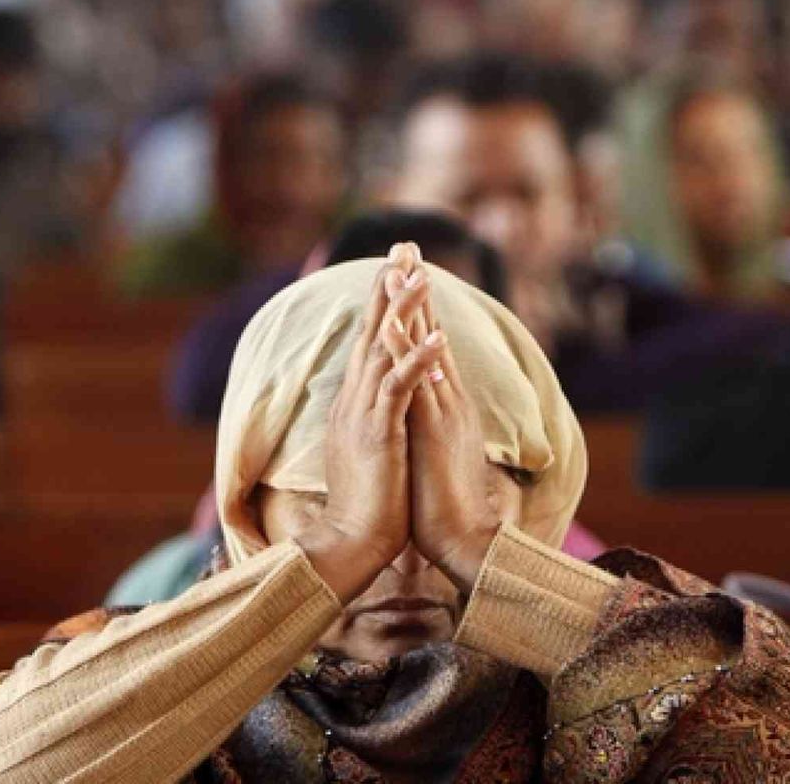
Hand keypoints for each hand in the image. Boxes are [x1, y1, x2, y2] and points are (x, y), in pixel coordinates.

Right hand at [301, 248, 445, 602]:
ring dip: (403, 311)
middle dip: (389, 287)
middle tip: (403, 246)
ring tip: (421, 275)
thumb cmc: (371, 502)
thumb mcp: (373, 447)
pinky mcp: (378, 434)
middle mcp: (355, 400)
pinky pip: (399, 389)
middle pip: (373, 331)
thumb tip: (381, 397)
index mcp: (356, 403)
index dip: (383, 301)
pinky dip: (418, 361)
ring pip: (383, 350)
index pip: (371, 341)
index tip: (396, 265)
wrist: (352, 543)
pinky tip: (437, 338)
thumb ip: (376, 415)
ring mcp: (364, 415)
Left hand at [378, 253, 504, 593]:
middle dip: (415, 288)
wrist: (463, 539)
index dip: (413, 305)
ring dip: (413, 306)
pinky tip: (395, 322)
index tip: (400, 269)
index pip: (426, 343)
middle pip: (429, 331)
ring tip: (399, 266)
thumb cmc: (440, 502)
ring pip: (427, 348)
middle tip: (405, 245)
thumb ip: (425, 420)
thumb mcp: (429, 449)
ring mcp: (444, 411)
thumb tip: (415, 401)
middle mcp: (447, 397)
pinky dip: (409, 350)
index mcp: (442, 402)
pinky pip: (420, 381)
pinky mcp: (437, 429)